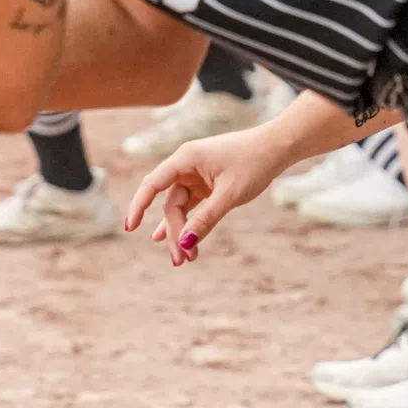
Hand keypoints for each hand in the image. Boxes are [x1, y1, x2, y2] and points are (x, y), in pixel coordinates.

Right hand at [124, 124, 297, 265]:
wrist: (277, 147)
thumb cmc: (254, 163)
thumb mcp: (230, 194)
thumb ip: (206, 219)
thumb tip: (184, 243)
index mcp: (185, 158)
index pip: (153, 183)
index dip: (138, 205)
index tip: (130, 227)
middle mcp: (186, 165)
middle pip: (170, 204)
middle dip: (174, 232)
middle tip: (182, 260)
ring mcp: (196, 175)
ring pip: (181, 208)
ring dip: (183, 232)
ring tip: (186, 259)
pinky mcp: (206, 183)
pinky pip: (191, 206)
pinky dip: (188, 223)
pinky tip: (175, 240)